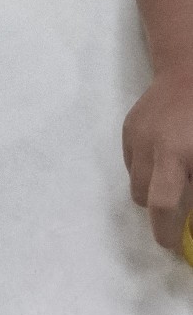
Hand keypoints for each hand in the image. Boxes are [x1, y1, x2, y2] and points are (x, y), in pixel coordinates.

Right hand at [122, 70, 192, 248]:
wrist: (189, 68)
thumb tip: (189, 212)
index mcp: (175, 154)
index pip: (163, 205)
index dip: (168, 232)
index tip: (176, 245)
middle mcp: (150, 148)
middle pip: (146, 199)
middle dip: (162, 213)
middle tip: (181, 213)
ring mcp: (135, 136)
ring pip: (137, 182)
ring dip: (155, 189)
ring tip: (177, 176)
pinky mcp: (128, 128)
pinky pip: (133, 162)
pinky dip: (149, 168)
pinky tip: (167, 154)